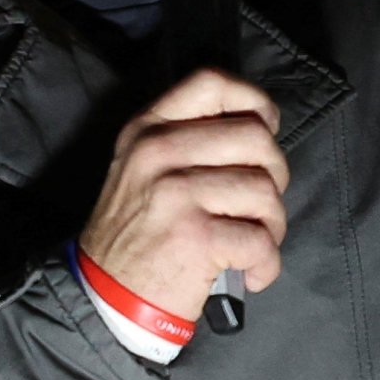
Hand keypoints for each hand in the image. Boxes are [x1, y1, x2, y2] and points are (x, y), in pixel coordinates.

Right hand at [80, 69, 287, 322]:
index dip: (254, 101)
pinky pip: (261, 241)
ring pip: (264, 190)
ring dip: (272, 226)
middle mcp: (158, 152)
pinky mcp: (195, 237)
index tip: (266, 130)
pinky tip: (251, 274)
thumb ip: (187, 138)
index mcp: (148, 129)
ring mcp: (176, 193)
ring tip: (253, 245)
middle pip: (255, 138)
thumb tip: (259, 128)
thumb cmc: (137, 234)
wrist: (104, 297)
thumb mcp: (141, 169)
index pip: (211, 82)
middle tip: (259, 207)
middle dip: (274, 176)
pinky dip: (267, 264)